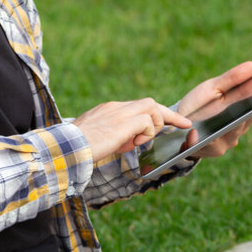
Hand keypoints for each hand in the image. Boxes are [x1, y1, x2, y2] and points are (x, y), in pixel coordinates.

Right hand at [74, 98, 191, 161]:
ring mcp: (119, 112)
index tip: (169, 122)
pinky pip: (147, 121)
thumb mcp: (100, 139)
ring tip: (141, 142)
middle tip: (184, 124)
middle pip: (150, 103)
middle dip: (169, 115)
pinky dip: (147, 133)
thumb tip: (133, 140)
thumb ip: (117, 136)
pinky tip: (135, 144)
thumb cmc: (78, 148)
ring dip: (154, 126)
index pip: (138, 106)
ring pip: (152, 107)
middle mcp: (116, 107)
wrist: (67, 147)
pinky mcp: (123, 122)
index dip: (156, 114)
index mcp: (109, 110)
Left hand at [176, 61, 251, 157]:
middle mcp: (235, 133)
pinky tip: (192, 134)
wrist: (179, 120)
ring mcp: (221, 145)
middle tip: (233, 113)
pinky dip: (196, 140)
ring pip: (221, 139)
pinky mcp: (203, 151)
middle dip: (235, 121)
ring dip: (215, 133)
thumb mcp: (215, 87)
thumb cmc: (201, 102)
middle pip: (238, 127)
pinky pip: (201, 146)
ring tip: (211, 124)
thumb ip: (232, 79)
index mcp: (243, 116)